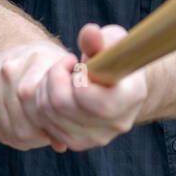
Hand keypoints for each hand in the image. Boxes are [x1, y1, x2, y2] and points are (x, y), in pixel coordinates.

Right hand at [0, 41, 74, 150]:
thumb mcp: (65, 77)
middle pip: (23, 124)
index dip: (52, 128)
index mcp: (36, 61)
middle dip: (39, 135)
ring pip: (8, 131)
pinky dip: (8, 134)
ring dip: (24, 137)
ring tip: (36, 129)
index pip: (42, 109)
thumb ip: (67, 106)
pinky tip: (19, 124)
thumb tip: (60, 147)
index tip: (59, 128)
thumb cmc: (45, 66)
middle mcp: (9, 71)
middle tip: (48, 132)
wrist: (10, 46)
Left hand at [31, 23, 148, 151]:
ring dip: (45, 88)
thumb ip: (99, 40)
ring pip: (48, 115)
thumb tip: (89, 32)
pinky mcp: (79, 143)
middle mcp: (116, 124)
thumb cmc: (117, 57)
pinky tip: (59, 91)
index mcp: (131, 97)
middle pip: (62, 106)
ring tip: (62, 76)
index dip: (77, 79)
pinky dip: (44, 104)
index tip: (79, 63)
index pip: (96, 101)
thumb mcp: (112, 42)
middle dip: (54, 77)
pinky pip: (45, 125)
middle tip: (65, 65)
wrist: (122, 85)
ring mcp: (97, 138)